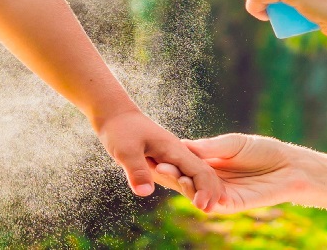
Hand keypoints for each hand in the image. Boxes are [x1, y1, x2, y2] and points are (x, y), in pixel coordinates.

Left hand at [94, 110, 223, 211]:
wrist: (116, 115)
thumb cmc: (120, 130)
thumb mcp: (125, 151)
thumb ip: (137, 170)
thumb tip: (145, 193)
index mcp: (173, 149)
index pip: (199, 170)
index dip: (205, 189)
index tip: (206, 208)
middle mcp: (177, 151)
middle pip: (203, 171)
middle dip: (210, 190)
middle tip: (211, 210)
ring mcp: (173, 153)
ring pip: (196, 170)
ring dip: (204, 187)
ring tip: (207, 205)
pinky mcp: (166, 157)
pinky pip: (185, 170)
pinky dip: (193, 182)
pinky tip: (192, 192)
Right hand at [155, 133, 308, 213]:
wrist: (289, 166)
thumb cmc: (263, 150)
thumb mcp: (233, 143)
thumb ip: (211, 147)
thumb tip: (184, 145)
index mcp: (209, 163)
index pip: (184, 163)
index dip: (170, 159)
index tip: (154, 152)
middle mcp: (212, 180)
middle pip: (186, 179)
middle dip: (171, 173)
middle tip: (157, 165)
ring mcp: (221, 193)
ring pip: (196, 194)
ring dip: (183, 185)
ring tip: (173, 175)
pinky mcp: (233, 204)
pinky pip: (214, 204)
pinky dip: (202, 197)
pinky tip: (194, 188)